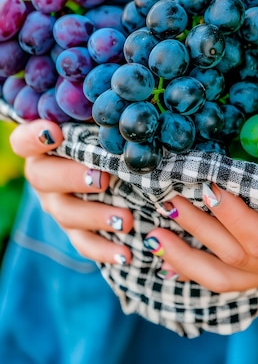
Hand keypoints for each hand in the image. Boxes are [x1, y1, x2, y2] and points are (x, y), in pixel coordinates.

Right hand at [10, 120, 133, 264]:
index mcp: (42, 146)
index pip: (25, 140)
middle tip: (103, 179)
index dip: (35, 137)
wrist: (108, 163)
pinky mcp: (73, 228)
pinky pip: (83, 242)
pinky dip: (104, 250)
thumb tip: (122, 109)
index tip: (54, 132)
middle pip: (45, 178)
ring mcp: (56, 204)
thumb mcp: (97, 122)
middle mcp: (43, 175)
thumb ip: (98, 117)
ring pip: (67, 213)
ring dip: (97, 217)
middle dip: (74, 178)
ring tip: (126, 219)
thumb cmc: (101, 133)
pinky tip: (125, 254)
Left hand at [144, 182, 257, 291]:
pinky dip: (184, 267)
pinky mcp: (243, 279)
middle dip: (199, 227)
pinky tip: (161, 251)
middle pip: (231, 255)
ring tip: (154, 230)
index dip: (236, 217)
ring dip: (182, 253)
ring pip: (215, 275)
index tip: (212, 186)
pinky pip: (211, 280)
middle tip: (170, 196)